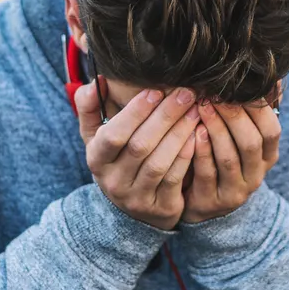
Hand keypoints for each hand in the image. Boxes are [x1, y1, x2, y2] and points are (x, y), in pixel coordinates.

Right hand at [76, 81, 199, 229]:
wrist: (130, 208)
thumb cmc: (116, 159)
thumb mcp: (96, 137)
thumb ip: (90, 108)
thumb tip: (96, 81)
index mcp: (97, 160)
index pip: (113, 135)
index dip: (134, 113)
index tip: (156, 90)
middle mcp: (114, 182)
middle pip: (140, 146)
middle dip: (165, 117)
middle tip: (186, 93)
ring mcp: (137, 198)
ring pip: (159, 163)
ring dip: (179, 133)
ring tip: (195, 110)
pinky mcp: (160, 208)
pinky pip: (175, 179)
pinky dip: (187, 155)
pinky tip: (198, 134)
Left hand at [181, 98, 280, 224]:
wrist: (205, 204)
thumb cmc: (222, 159)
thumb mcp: (241, 138)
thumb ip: (254, 112)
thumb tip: (274, 79)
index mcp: (267, 157)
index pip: (271, 130)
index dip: (257, 108)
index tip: (237, 86)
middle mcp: (255, 175)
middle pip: (251, 143)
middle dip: (233, 115)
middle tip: (214, 93)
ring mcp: (235, 191)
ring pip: (229, 158)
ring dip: (215, 130)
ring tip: (201, 107)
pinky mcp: (212, 201)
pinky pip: (207, 174)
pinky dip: (201, 151)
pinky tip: (192, 132)